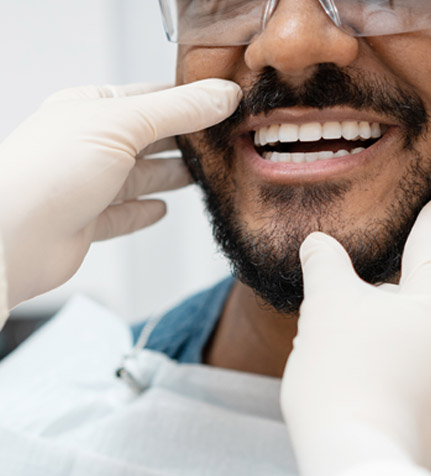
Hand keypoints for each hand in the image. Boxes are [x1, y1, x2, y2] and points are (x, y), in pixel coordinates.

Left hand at [0, 79, 240, 307]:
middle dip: (183, 140)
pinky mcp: (88, 222)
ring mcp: (88, 185)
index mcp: (89, 109)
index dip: (186, 101)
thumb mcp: (122, 124)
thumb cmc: (49, 173)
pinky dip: (144, 211)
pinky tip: (161, 209)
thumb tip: (222, 96)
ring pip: (139, 177)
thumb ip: (178, 111)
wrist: (12, 238)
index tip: (220, 105)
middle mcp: (88, 145)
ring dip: (168, 176)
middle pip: (147, 139)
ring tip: (200, 174)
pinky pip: (124, 214)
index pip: (149, 98)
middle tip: (218, 142)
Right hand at [281, 197, 430, 475]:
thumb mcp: (328, 305)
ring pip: (418, 336)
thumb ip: (325, 264)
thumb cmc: (344, 371)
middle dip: (380, 301)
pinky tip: (365, 382)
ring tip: (347, 360)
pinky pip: (423, 371)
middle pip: (418, 299)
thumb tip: (317, 244)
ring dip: (383, 336)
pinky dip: (395, 367)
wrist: (357, 460)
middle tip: (340, 323)